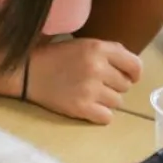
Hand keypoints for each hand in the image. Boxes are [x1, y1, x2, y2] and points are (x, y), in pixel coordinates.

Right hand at [27, 39, 141, 123]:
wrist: (27, 71)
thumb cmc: (57, 57)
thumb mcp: (84, 44)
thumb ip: (110, 51)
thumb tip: (133, 68)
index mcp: (98, 48)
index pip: (135, 65)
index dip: (134, 73)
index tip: (128, 77)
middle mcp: (97, 68)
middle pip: (126, 86)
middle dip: (114, 86)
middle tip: (96, 83)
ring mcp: (90, 89)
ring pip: (118, 102)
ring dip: (107, 100)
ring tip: (89, 94)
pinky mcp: (81, 108)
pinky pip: (107, 117)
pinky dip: (100, 115)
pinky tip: (88, 107)